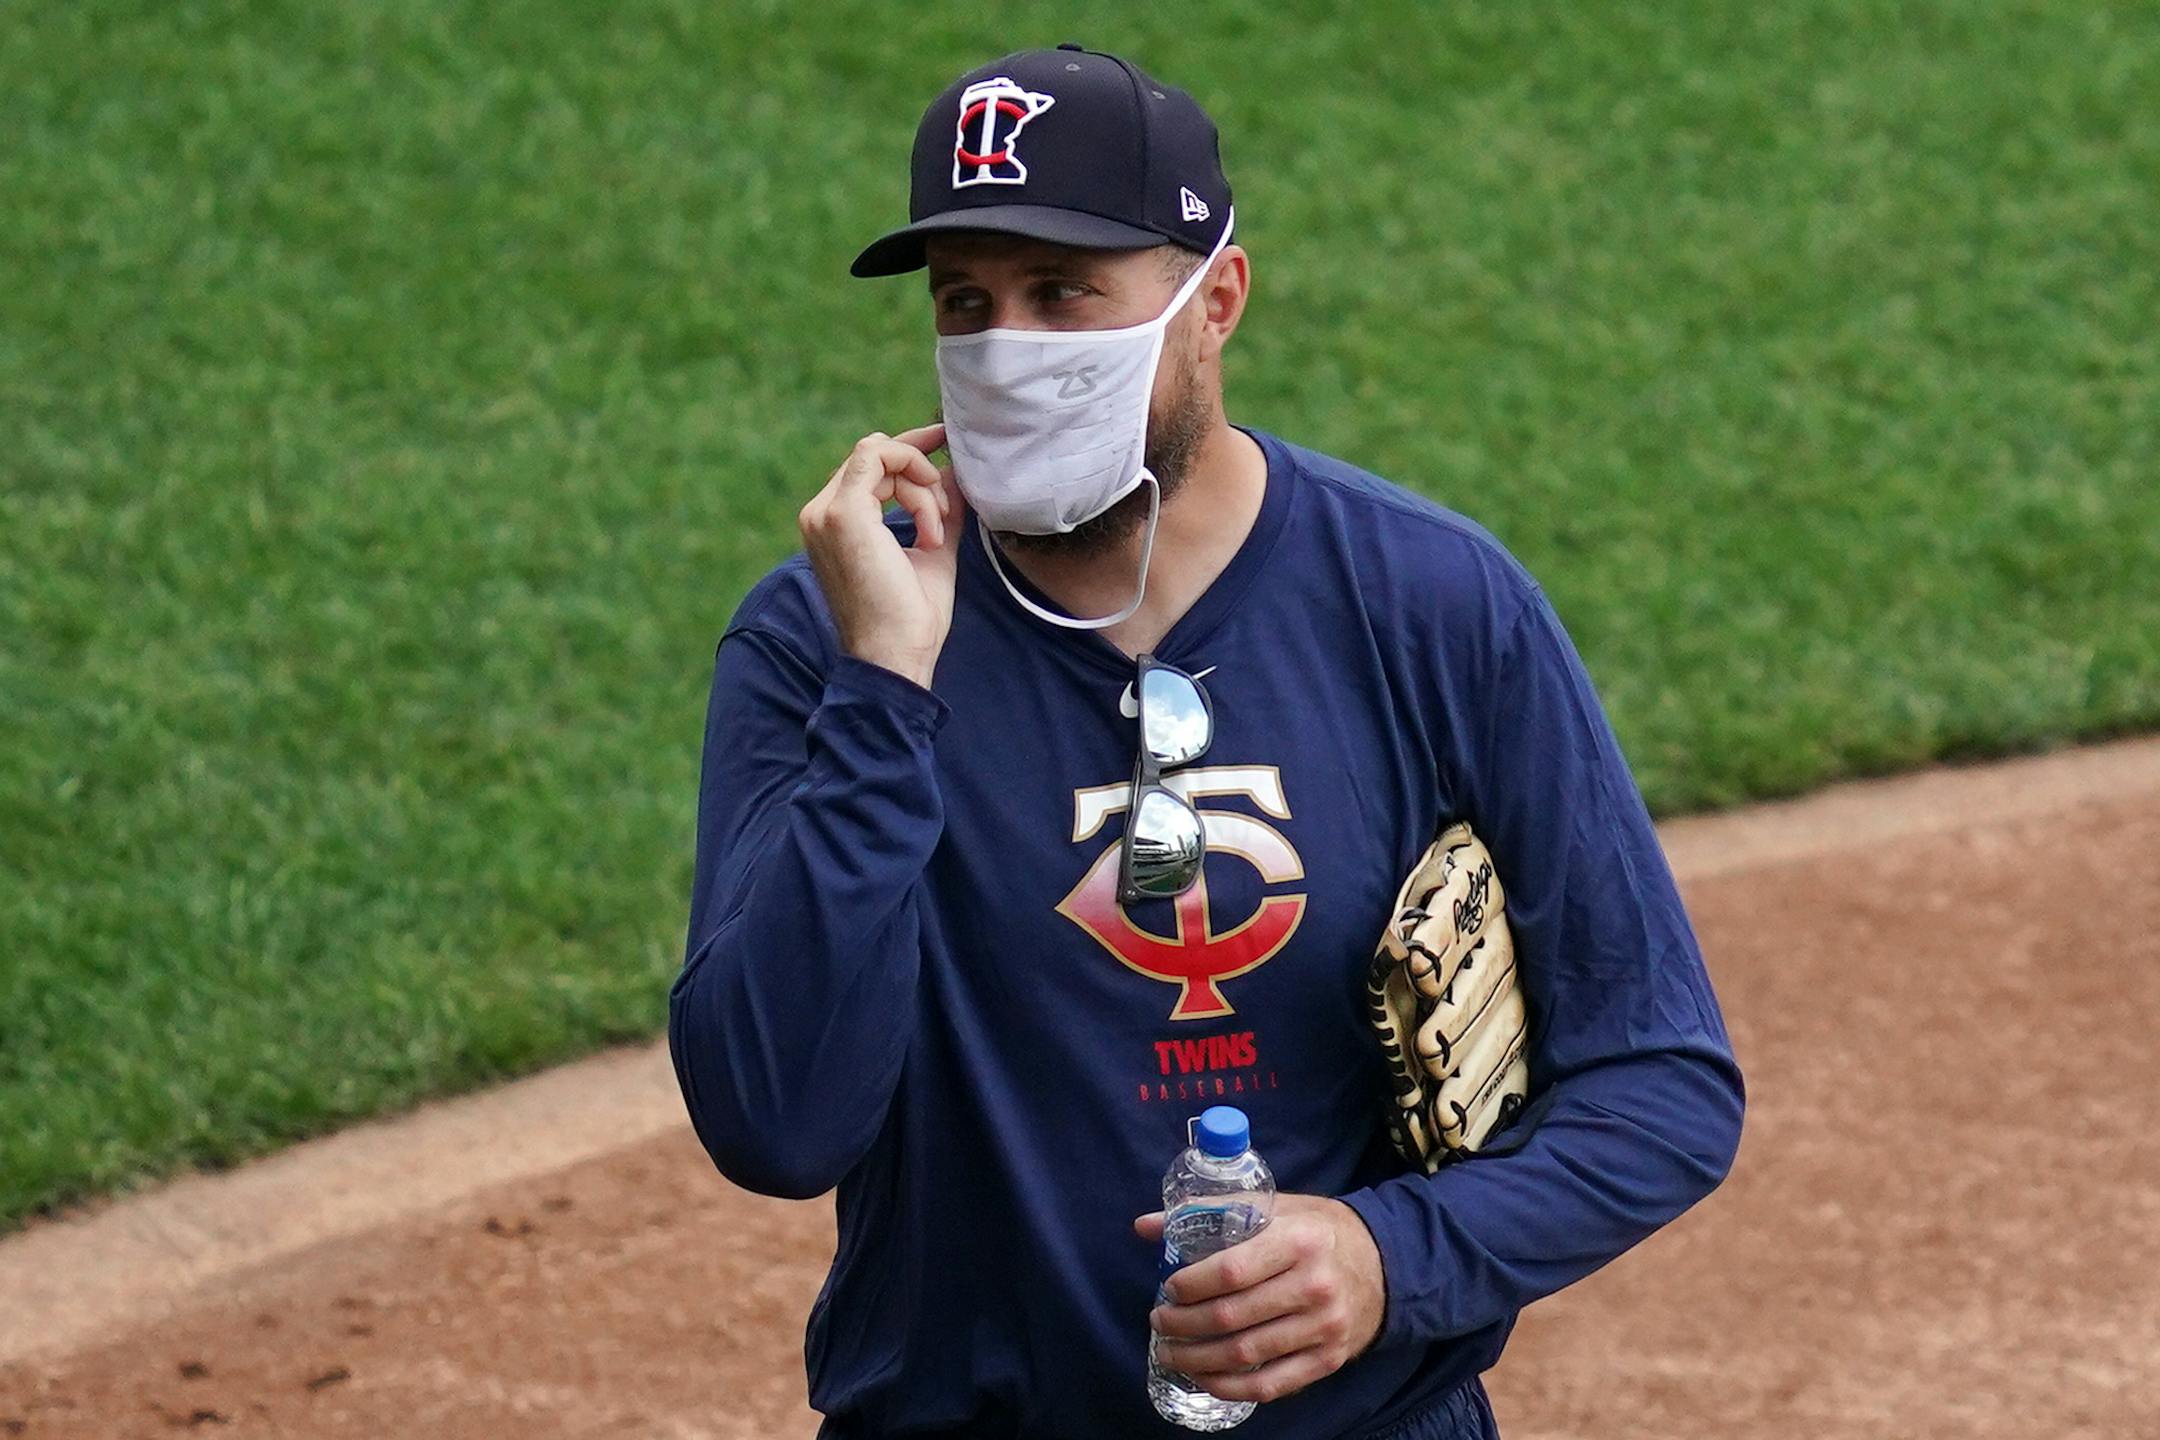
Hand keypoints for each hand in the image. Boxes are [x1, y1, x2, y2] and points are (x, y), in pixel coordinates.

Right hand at [798, 425, 964, 688]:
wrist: (895, 658)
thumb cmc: (911, 619)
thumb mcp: (933, 551)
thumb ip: (940, 511)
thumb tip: (955, 473)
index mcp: (833, 524)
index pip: (867, 466)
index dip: (908, 449)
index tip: (944, 442)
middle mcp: (820, 513)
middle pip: (874, 454)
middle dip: (921, 472)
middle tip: (944, 515)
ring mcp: (825, 512)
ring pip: (878, 454)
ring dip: (921, 486)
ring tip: (936, 534)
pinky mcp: (843, 512)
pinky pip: (879, 458)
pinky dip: (915, 486)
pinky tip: (930, 529)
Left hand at [1135, 1194, 1386, 1404]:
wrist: (1385, 1263)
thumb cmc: (1317, 1230)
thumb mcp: (1274, 1207)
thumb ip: (1211, 1212)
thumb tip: (1145, 1225)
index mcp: (1298, 1241)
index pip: (1231, 1270)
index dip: (1191, 1285)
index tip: (1168, 1288)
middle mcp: (1313, 1286)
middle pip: (1233, 1317)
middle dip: (1184, 1325)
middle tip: (1160, 1321)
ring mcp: (1323, 1327)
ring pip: (1247, 1355)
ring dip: (1198, 1359)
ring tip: (1171, 1352)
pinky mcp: (1328, 1359)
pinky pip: (1272, 1384)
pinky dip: (1231, 1387)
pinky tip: (1205, 1378)